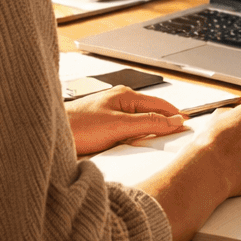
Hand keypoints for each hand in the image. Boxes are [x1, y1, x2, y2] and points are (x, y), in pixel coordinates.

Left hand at [66, 88, 185, 154]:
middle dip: (165, 123)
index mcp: (126, 96)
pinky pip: (128, 129)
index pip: (161, 105)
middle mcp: (119, 102)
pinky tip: (138, 144)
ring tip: (162, 141)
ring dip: (150, 131)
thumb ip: (148, 123)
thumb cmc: (79, 126)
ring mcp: (111, 113)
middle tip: (180, 136)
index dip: (176, 116)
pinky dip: (137, 136)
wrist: (50, 134)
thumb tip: (174, 121)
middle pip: (152, 113)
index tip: (189, 125)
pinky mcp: (103, 125)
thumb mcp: (119, 126)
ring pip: (140, 122)